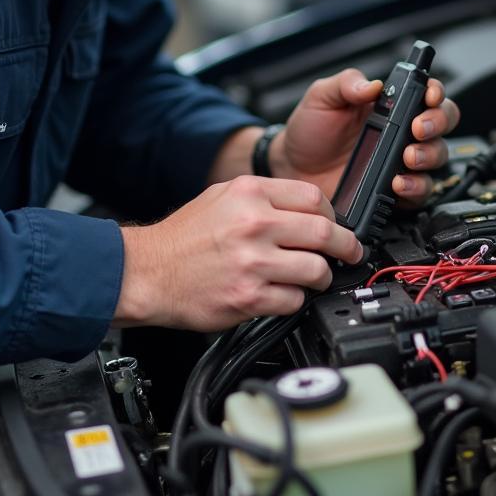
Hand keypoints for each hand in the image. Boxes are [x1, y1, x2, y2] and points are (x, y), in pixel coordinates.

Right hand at [115, 175, 363, 329]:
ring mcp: (252, 262)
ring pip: (316, 270)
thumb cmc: (184, 237)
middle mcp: (253, 224)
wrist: (145, 273)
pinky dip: (296, 300)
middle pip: (324, 233)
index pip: (315, 198)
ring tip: (315, 277)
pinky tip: (285, 294)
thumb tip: (310, 208)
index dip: (333, 214)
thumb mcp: (222, 196)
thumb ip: (266, 198)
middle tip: (350, 253)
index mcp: (249, 194)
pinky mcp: (248, 298)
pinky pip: (294, 300)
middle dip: (346, 246)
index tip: (336, 226)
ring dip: (323, 277)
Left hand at [273, 68, 460, 205]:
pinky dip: (414, 187)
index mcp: (389, 106)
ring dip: (428, 156)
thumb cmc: (309, 131)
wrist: (292, 169)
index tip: (429, 96)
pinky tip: (397, 183)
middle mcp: (401, 132)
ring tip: (407, 158)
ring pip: (435, 157)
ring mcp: (400, 162)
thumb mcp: (322, 97)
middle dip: (437, 123)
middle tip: (418, 128)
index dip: (435, 92)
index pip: (426, 93)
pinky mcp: (395, 190)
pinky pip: (419, 191)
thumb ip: (346, 84)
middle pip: (441, 124)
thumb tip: (373, 84)